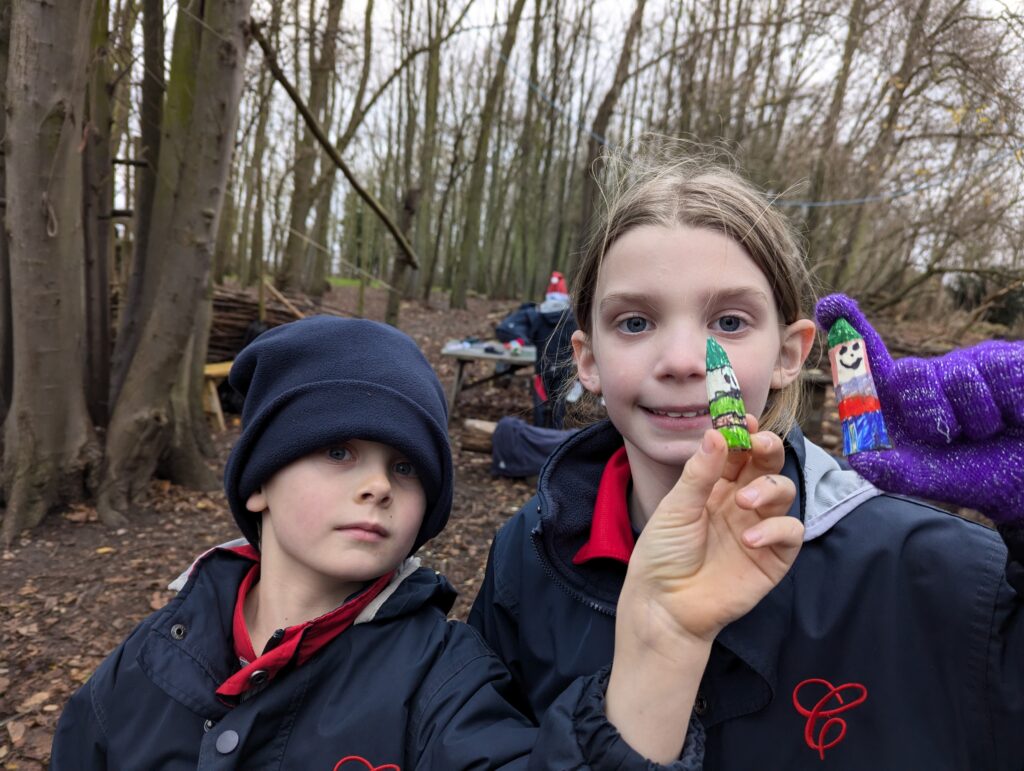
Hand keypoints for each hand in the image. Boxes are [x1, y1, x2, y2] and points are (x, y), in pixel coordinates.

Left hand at [621, 420, 803, 647]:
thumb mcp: (676, 507)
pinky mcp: (774, 557)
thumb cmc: (663, 554)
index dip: (744, 433)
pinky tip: (749, 539)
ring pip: (783, 491)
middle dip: (767, 448)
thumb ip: (699, 473)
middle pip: (767, 464)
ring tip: (743, 503)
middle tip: (758, 444)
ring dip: (769, 488)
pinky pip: (790, 532)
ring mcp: (759, 527)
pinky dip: (775, 529)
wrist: (665, 603)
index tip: (743, 419)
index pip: (738, 451)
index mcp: (715, 486)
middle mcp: (741, 502)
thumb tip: (716, 432)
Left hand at [815, 293, 1023, 521]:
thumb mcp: (930, 479)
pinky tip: (1019, 418)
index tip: (832, 304)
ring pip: (961, 376)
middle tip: (956, 437)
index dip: (850, 328)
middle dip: (932, 414)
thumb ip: (893, 472)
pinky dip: (1014, 408)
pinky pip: (1003, 374)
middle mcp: (933, 374)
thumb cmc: (975, 473)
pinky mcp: (1011, 360)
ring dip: (980, 419)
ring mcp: (972, 363)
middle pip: (910, 373)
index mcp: (904, 399)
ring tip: (991, 430)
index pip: (871, 360)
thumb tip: (859, 457)